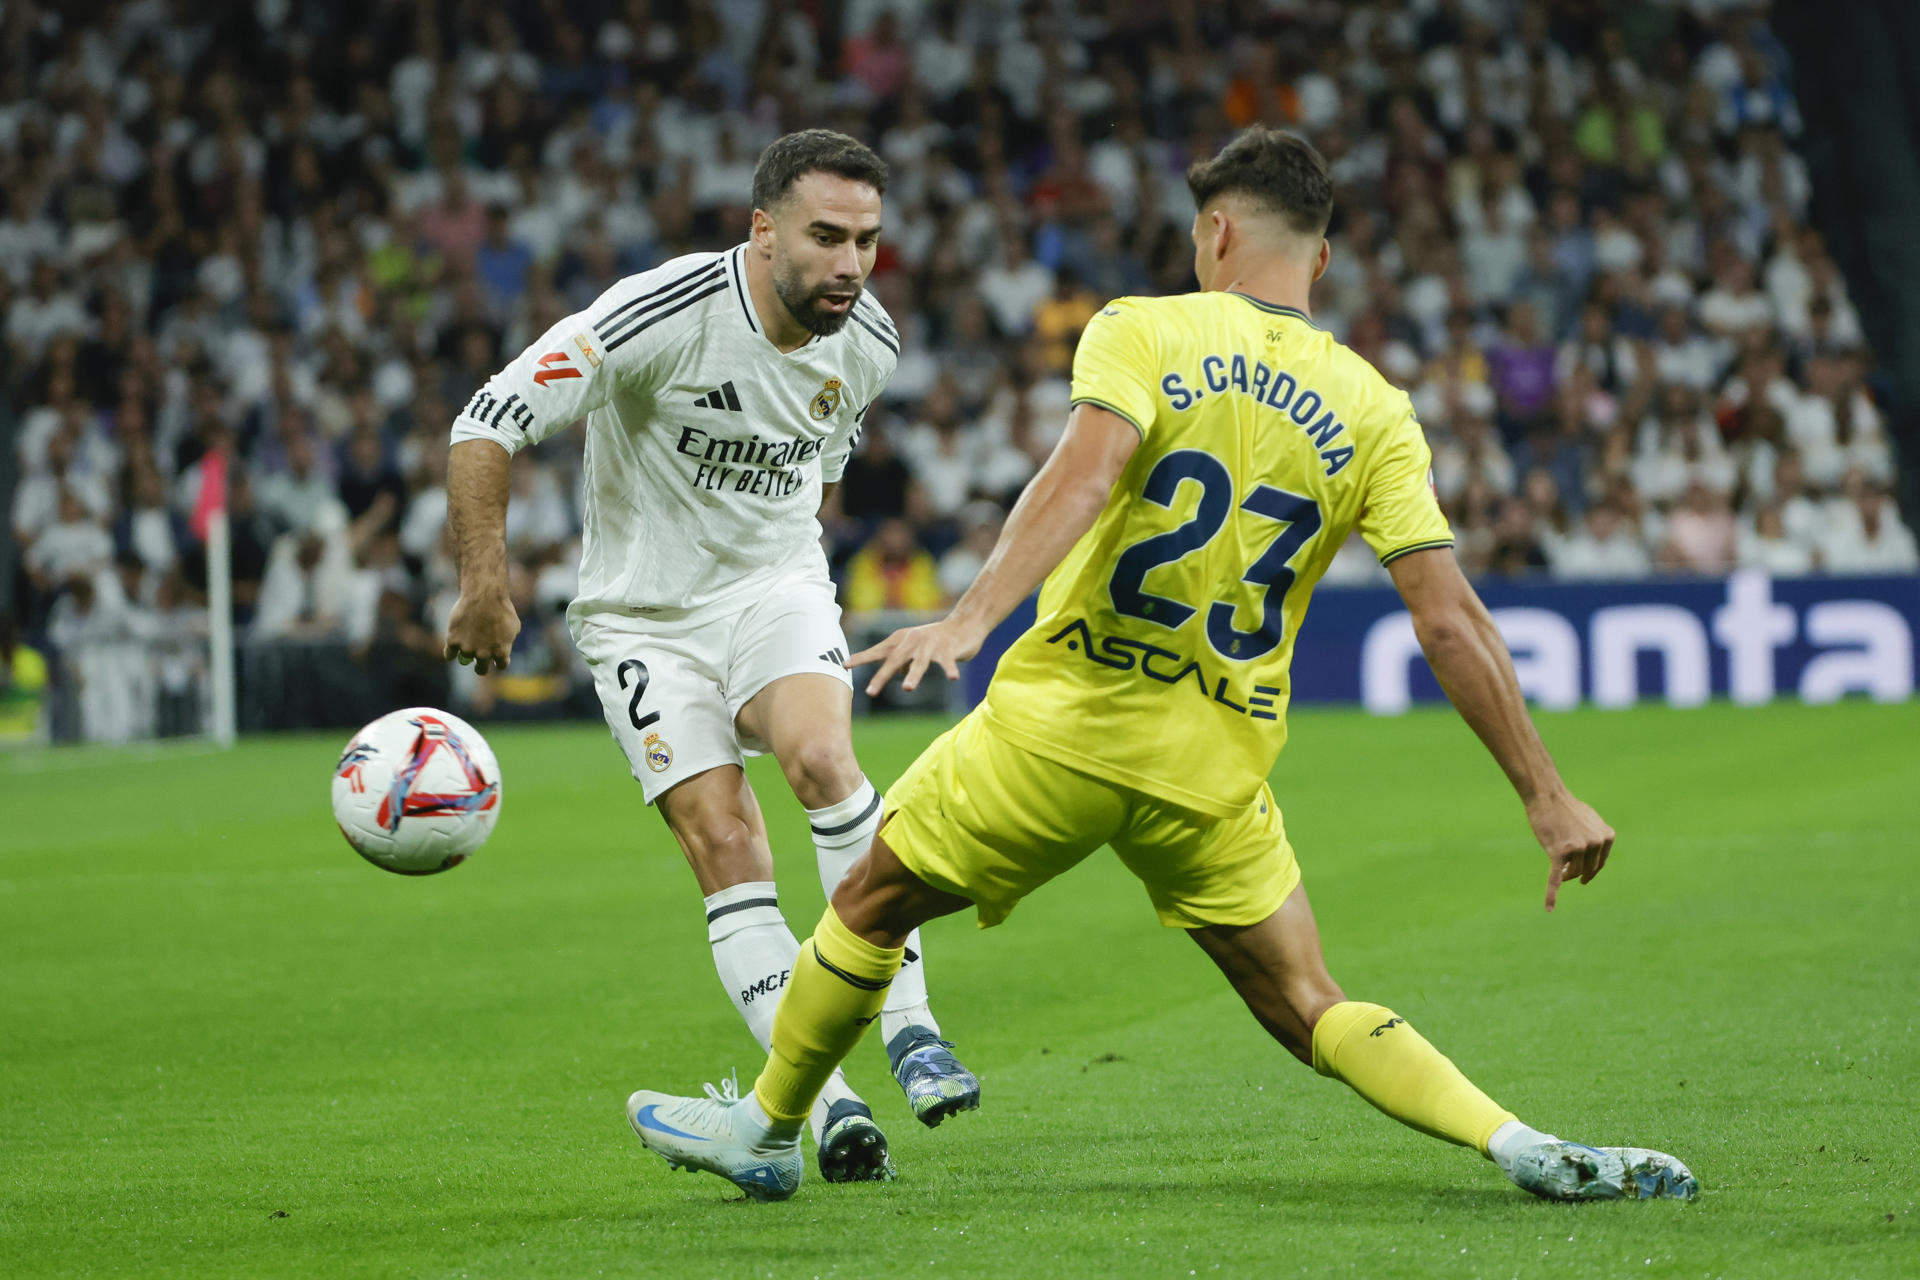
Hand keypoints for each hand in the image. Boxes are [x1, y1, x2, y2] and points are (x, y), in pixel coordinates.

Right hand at [444, 587, 519, 674]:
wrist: (484, 594)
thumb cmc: (502, 607)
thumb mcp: (514, 626)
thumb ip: (508, 640)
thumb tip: (504, 649)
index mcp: (501, 652)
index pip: (500, 665)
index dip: (498, 660)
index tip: (495, 654)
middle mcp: (484, 655)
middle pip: (481, 670)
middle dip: (481, 665)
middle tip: (479, 655)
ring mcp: (468, 649)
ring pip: (464, 659)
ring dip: (466, 650)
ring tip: (468, 635)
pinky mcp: (453, 641)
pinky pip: (448, 655)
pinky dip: (450, 651)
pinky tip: (453, 643)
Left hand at [848, 616, 985, 695]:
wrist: (965, 623)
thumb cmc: (938, 638)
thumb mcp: (916, 647)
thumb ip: (904, 659)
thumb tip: (895, 673)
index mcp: (902, 640)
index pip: (878, 651)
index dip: (861, 658)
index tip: (844, 665)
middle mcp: (913, 641)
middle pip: (894, 660)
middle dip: (882, 676)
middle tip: (871, 691)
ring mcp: (930, 644)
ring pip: (920, 662)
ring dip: (914, 675)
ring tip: (908, 688)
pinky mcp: (948, 648)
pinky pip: (948, 662)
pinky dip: (950, 670)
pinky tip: (953, 679)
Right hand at [1526, 790, 1614, 911]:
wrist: (1547, 797)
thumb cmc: (1567, 808)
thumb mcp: (1591, 822)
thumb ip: (1597, 840)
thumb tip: (1596, 859)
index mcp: (1606, 837)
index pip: (1599, 864)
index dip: (1589, 870)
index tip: (1580, 875)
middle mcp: (1595, 843)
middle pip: (1586, 870)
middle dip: (1575, 873)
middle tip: (1565, 871)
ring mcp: (1577, 849)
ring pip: (1571, 873)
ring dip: (1565, 874)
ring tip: (1558, 867)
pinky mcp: (1558, 853)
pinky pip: (1555, 879)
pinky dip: (1552, 895)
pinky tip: (1550, 908)